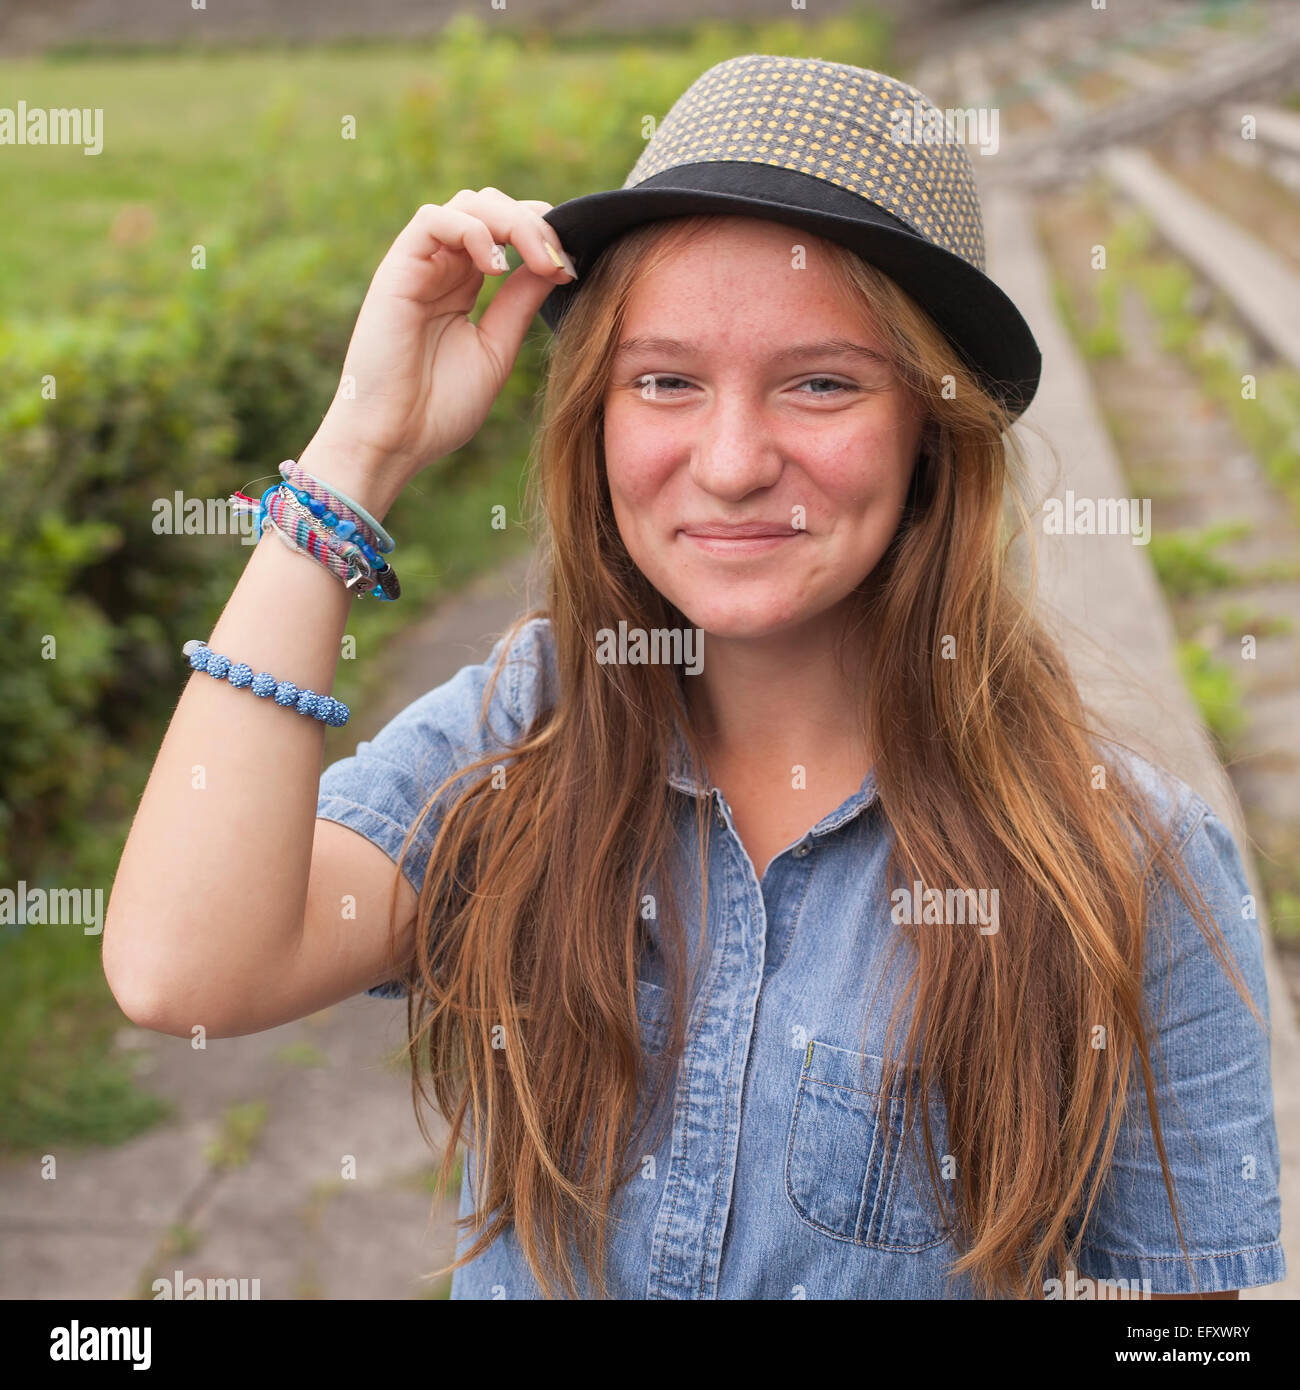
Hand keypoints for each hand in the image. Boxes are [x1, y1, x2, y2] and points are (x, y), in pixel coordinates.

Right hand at [315, 187, 575, 480]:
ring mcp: (419, 266)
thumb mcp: (497, 349)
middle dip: (535, 225)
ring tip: (538, 262)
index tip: (571, 269)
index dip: (543, 236)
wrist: (394, 441)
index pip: (506, 231)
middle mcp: (442, 268)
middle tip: (560, 263)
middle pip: (492, 206)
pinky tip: (497, 269)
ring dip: (512, 223)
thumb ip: (520, 304)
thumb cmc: (439, 409)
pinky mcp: (396, 271)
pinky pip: (433, 220)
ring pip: (468, 204)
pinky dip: (473, 231)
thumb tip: (557, 263)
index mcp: (464, 285)